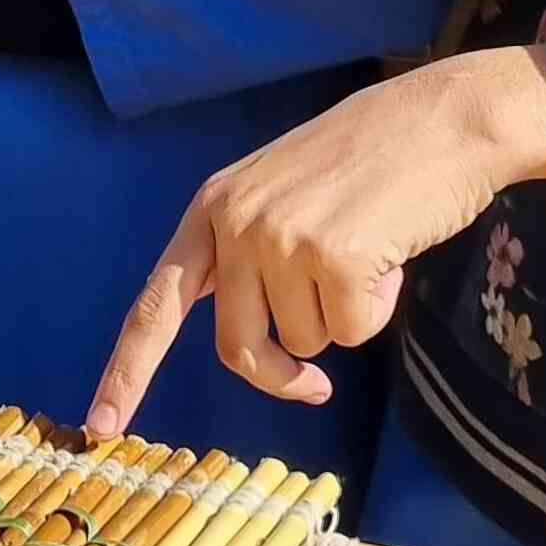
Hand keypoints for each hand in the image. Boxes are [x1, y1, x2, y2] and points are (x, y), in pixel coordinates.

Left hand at [89, 45, 545, 441]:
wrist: (446, 117)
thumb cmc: (375, 161)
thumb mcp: (284, 192)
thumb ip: (252, 253)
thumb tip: (257, 346)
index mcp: (213, 206)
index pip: (155, 303)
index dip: (126, 371)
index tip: (99, 428)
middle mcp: (235, 220)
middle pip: (237, 346)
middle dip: (280, 375)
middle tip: (317, 388)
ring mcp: (281, 236)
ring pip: (305, 342)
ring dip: (345, 315)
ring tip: (370, 248)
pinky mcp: (335, 256)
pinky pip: (352, 334)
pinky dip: (379, 308)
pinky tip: (392, 252)